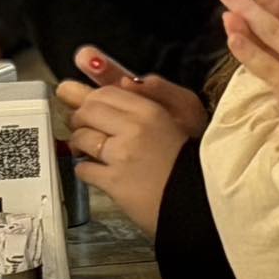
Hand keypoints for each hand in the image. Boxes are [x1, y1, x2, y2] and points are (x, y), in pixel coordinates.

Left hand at [54, 81, 184, 235]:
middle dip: (80, 118)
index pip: (104, 93)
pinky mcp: (113, 182)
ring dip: (81, 143)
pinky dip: (86, 169)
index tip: (91, 107)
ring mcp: (121, 157)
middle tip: (85, 127)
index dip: (92, 99)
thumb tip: (124, 82)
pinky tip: (98, 170)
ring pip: (80, 139)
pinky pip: (83, 169)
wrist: (199, 196)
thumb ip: (158, 91)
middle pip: (86, 112)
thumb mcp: (186, 110)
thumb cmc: (194, 152)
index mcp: (150, 110)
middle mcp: (133, 129)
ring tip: (91, 150)